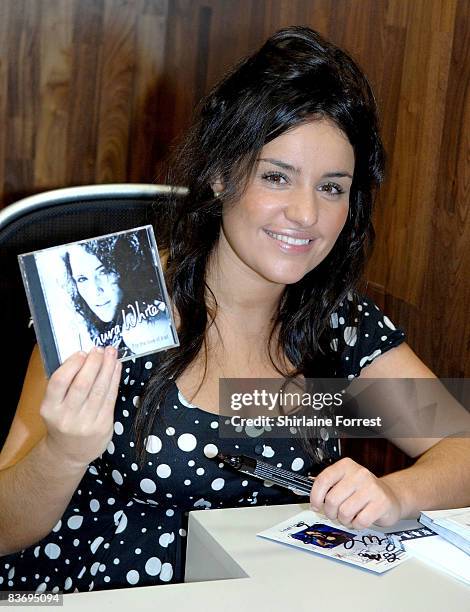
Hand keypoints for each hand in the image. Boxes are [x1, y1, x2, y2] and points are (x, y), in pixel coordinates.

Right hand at [40, 346, 121, 467]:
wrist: (69, 452)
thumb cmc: (63, 421)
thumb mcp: (54, 405)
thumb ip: (65, 385)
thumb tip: (85, 357)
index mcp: (49, 409)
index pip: (59, 382)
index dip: (72, 364)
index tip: (82, 352)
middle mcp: (66, 416)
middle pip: (82, 384)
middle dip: (93, 363)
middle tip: (99, 349)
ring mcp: (86, 422)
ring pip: (99, 389)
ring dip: (107, 367)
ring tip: (111, 353)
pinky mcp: (102, 425)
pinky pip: (111, 397)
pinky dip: (115, 379)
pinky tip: (116, 368)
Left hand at [309, 457, 401, 528]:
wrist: (390, 496)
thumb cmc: (363, 491)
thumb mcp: (344, 482)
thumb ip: (329, 488)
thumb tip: (312, 499)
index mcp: (346, 466)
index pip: (323, 480)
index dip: (315, 496)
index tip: (316, 505)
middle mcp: (359, 473)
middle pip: (332, 500)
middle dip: (331, 512)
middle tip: (336, 514)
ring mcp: (371, 487)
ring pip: (344, 512)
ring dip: (344, 520)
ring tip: (350, 516)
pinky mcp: (381, 503)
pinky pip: (359, 521)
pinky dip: (357, 525)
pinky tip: (360, 518)